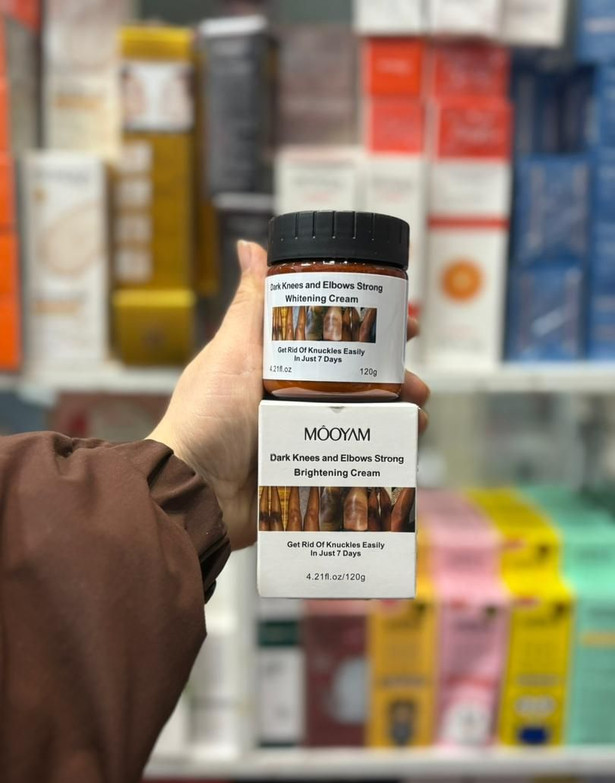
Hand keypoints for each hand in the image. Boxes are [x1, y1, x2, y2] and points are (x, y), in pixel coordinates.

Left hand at [151, 241, 429, 550]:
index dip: (370, 331)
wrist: (194, 491)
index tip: (402, 323)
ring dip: (396, 414)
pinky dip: (382, 451)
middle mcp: (293, 397)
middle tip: (416, 382)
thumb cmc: (207, 418)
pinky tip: (403, 446)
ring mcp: (303, 435)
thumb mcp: (232, 353)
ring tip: (417, 416)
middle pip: (356, 381)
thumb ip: (251, 305)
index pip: (334, 340)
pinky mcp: (309, 469)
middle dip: (393, 378)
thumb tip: (250, 246)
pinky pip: (354, 458)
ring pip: (362, 419)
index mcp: (277, 365)